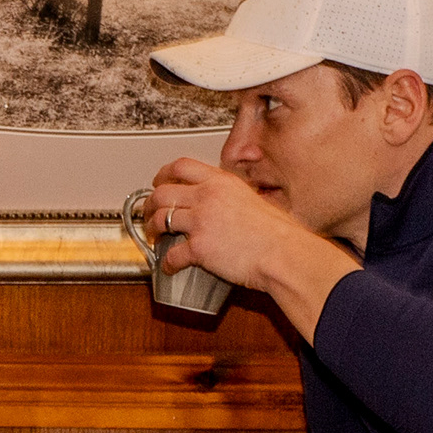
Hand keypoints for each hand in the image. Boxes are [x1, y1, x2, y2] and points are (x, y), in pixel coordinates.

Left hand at [142, 155, 363, 343]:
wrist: (283, 253)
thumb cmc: (279, 232)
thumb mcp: (255, 200)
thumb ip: (236, 198)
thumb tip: (230, 205)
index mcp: (222, 182)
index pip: (182, 166)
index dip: (164, 173)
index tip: (159, 181)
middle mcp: (207, 196)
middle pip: (162, 192)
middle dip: (149, 203)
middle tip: (149, 212)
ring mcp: (201, 221)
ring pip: (161, 219)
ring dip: (152, 229)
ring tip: (153, 236)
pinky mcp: (198, 247)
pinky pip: (171, 254)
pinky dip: (166, 262)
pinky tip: (168, 266)